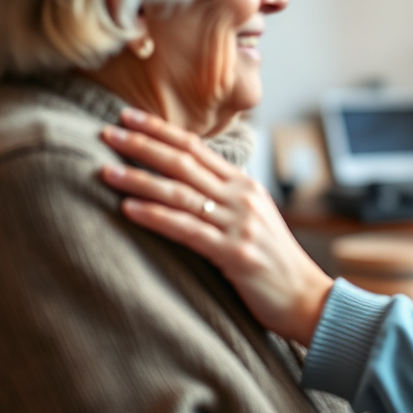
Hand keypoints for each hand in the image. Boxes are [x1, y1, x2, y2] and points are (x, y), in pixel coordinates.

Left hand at [100, 108, 332, 345]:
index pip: (197, 147)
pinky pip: (188, 230)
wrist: (307, 297)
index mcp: (245, 185)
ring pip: (181, 193)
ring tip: (106, 170)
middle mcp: (242, 197)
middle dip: (143, 145)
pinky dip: (156, 217)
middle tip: (107, 131)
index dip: (161, 130)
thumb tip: (187, 184)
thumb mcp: (252, 219)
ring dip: (139, 180)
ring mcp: (240, 224)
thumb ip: (225, 199)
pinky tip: (129, 209)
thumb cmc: (274, 262)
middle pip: (185, 162)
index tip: (129, 116)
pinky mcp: (235, 254)